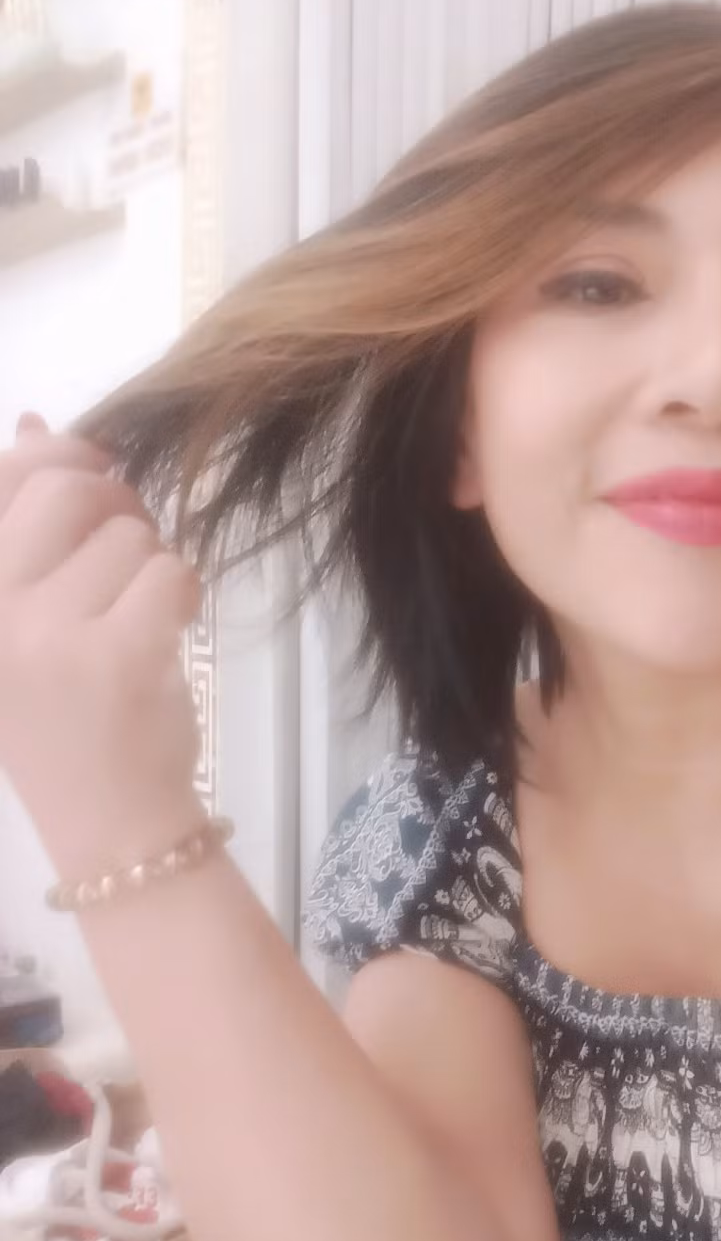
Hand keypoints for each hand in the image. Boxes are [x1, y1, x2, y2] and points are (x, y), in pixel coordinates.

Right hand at [0, 414, 205, 882]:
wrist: (107, 820)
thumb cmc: (66, 715)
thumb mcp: (20, 617)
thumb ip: (22, 520)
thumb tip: (36, 421)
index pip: (4, 475)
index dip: (61, 455)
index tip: (94, 471)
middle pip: (69, 491)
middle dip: (118, 509)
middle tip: (128, 561)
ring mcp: (46, 632)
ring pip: (131, 536)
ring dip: (152, 569)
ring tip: (136, 623)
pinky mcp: (115, 655)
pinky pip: (170, 572)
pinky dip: (182, 598)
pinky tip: (165, 638)